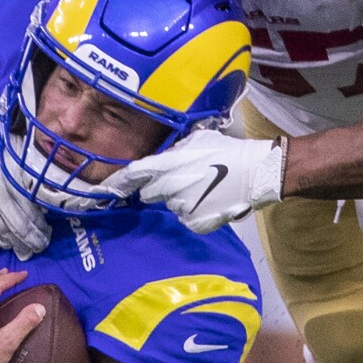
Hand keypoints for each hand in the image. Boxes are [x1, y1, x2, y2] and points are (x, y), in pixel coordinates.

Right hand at [0, 91, 51, 255]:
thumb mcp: (14, 152)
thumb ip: (25, 179)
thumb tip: (40, 203)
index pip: (23, 218)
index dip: (36, 231)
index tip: (46, 237)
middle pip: (8, 228)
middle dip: (25, 240)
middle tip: (37, 247)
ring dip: (7, 241)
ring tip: (20, 247)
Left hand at [104, 128, 284, 233]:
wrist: (257, 173)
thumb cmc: (230, 152)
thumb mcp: (198, 140)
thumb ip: (173, 150)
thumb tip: (161, 156)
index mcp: (170, 164)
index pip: (134, 174)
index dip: (118, 182)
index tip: (106, 188)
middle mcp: (172, 187)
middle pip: (150, 193)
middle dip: (160, 187)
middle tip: (182, 179)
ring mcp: (183, 207)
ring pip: (170, 205)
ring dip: (180, 199)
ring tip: (204, 188)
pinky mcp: (195, 222)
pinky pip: (186, 218)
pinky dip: (194, 212)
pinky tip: (211, 200)